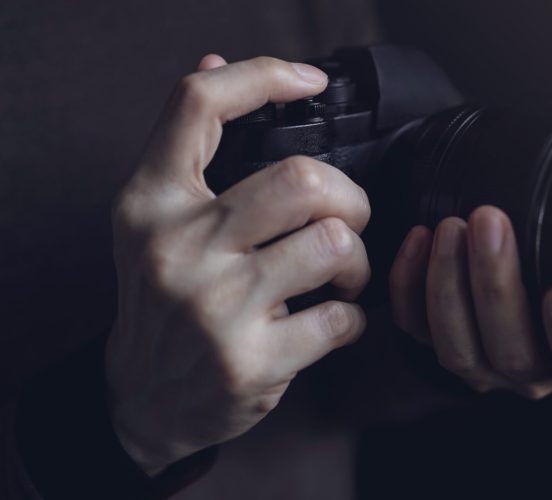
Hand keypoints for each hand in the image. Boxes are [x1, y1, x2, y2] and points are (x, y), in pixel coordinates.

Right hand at [106, 54, 370, 474]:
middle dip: (349, 199)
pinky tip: (332, 322)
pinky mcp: (250, 361)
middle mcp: (177, 247)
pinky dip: (354, 319)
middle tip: (346, 222)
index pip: (198, 105)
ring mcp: (214, 307)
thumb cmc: (163, 301)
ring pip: (334, 245)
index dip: (263, 75)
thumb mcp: (153, 220)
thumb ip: (188, 146)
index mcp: (151, 202)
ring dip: (357, 262)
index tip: (310, 80)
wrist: (144, 400)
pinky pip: (342, 318)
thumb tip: (216, 59)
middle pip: (302, 179)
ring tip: (341, 276)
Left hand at [389, 206, 551, 407]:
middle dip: (496, 285)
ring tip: (452, 227)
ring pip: (458, 347)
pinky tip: (419, 238)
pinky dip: (409, 285)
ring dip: (449, 283)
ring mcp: (483, 366)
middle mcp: (534, 375)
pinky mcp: (440, 343)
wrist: (531, 263)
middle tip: (490, 222)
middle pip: (513, 352)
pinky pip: (415, 329)